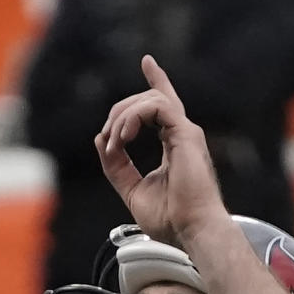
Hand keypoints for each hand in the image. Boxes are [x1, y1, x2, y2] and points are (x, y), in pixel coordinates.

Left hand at [95, 55, 227, 247]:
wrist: (191, 232)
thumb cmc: (171, 220)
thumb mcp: (132, 190)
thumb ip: (117, 166)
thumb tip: (102, 140)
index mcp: (173, 145)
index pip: (163, 106)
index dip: (156, 81)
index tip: (147, 61)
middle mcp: (182, 135)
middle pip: (147, 101)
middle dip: (119, 113)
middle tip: (109, 140)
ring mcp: (186, 132)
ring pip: (149, 99)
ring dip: (122, 117)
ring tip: (115, 142)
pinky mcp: (186, 133)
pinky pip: (155, 106)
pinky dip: (133, 117)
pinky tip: (123, 136)